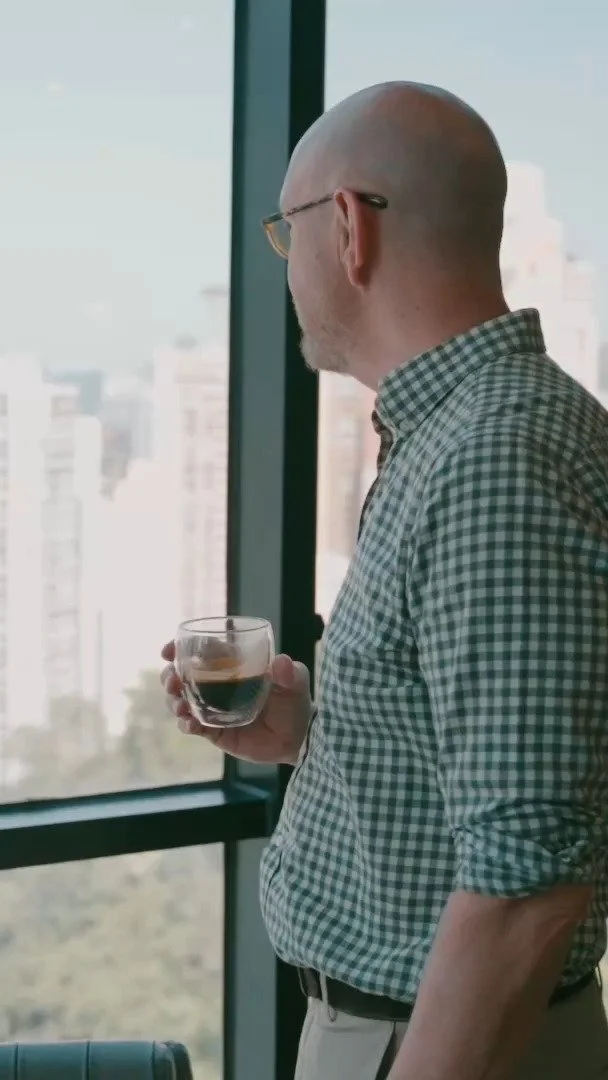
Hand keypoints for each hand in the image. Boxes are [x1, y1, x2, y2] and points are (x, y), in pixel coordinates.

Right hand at [160, 641, 310, 764]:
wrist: (298, 739)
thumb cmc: (295, 702)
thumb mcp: (296, 682)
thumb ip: (290, 673)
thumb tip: (281, 662)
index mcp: (232, 665)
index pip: (201, 652)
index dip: (180, 648)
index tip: (168, 651)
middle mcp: (218, 685)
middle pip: (183, 676)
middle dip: (170, 676)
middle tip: (173, 681)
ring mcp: (214, 708)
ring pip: (182, 700)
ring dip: (174, 700)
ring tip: (180, 705)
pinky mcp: (214, 731)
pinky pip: (193, 726)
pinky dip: (186, 724)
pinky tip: (189, 723)